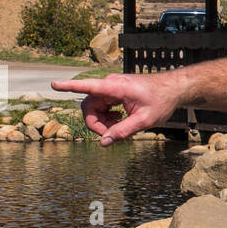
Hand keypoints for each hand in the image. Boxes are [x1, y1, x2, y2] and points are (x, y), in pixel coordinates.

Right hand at [49, 71, 184, 145]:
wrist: (172, 89)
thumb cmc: (161, 101)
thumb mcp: (144, 121)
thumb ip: (123, 131)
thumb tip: (104, 142)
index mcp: (115, 87)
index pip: (88, 86)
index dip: (69, 86)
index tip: (54, 85)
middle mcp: (109, 85)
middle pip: (88, 106)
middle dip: (95, 123)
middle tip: (111, 135)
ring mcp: (110, 88)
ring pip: (94, 108)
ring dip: (102, 121)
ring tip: (120, 126)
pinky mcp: (113, 92)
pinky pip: (101, 107)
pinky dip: (107, 117)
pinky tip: (120, 120)